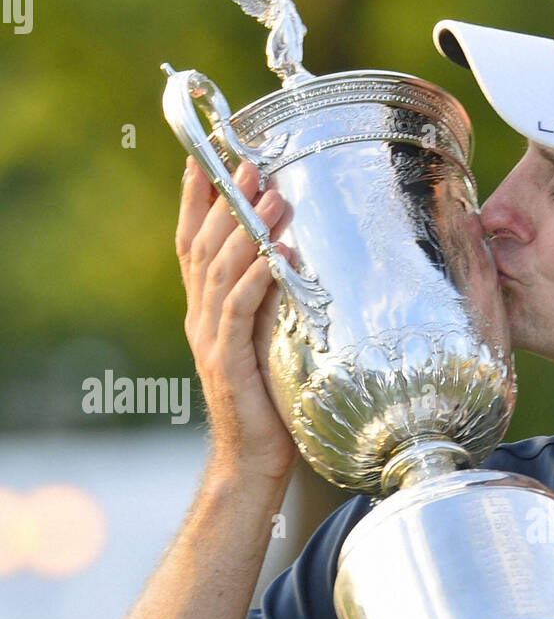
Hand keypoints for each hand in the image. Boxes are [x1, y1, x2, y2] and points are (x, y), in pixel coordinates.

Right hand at [176, 155, 297, 484]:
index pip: (193, 242)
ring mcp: (210, 340)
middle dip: (225, 200)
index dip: (196, 199)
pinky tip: (279, 257)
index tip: (207, 156)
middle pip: (203, 246)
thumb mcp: (270, 342)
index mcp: (206, 311)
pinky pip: (238, 310)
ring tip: (273, 197)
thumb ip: (271, 305)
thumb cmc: (270, 405)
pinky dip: (257, 278)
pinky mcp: (227, 363)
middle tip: (251, 163)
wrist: (253, 463)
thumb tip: (295, 261)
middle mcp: (201, 319)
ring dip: (246, 231)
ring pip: (220, 271)